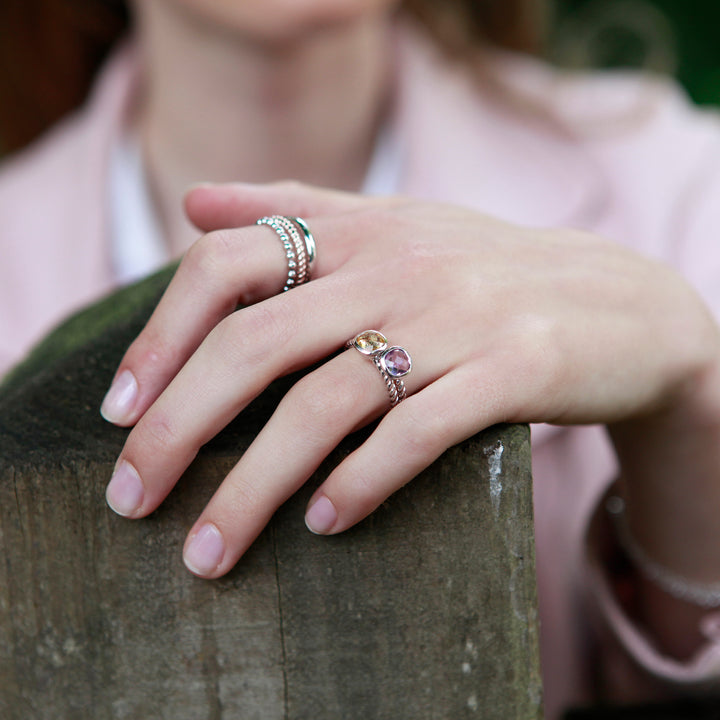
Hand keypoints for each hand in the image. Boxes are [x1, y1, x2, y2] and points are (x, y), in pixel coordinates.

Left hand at [100, 181, 719, 578]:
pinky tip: (323, 524)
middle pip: (255, 344)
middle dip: (178, 428)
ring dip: (254, 487)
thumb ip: (294, 207)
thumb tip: (195, 200)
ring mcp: (457, 318)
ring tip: (210, 549)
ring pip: (325, 403)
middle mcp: (396, 268)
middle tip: (133, 499)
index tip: (119, 411)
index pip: (225, 262)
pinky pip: (417, 432)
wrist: (619, 301)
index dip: (159, 335)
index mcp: (357, 232)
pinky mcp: (513, 370)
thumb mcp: (393, 223)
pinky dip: (359, 483)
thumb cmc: (488, 270)